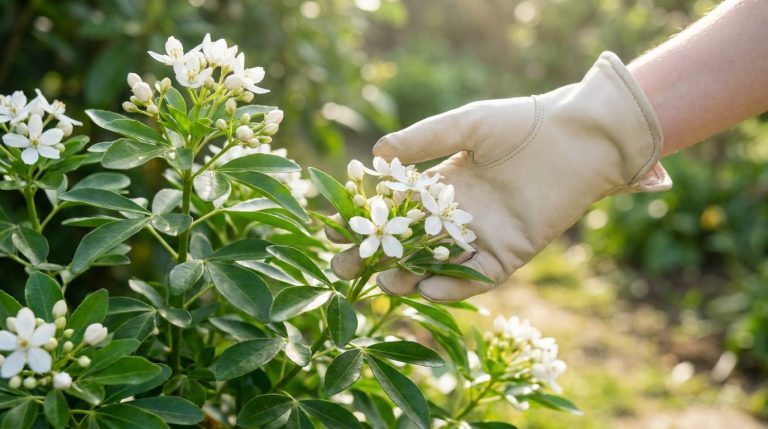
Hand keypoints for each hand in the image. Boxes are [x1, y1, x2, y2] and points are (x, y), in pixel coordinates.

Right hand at [331, 51, 671, 301]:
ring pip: (437, 265)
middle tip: (343, 267)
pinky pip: (476, 277)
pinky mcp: (509, 254)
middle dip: (375, 257)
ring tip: (383, 281)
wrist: (578, 136)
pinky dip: (453, 285)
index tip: (333, 226)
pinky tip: (428, 286)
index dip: (364, 219)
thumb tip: (377, 154)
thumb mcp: (466, 125)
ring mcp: (482, 238)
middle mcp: (457, 217)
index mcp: (443, 186)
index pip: (394, 209)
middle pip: (408, 244)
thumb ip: (424, 140)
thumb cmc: (523, 123)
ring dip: (409, 276)